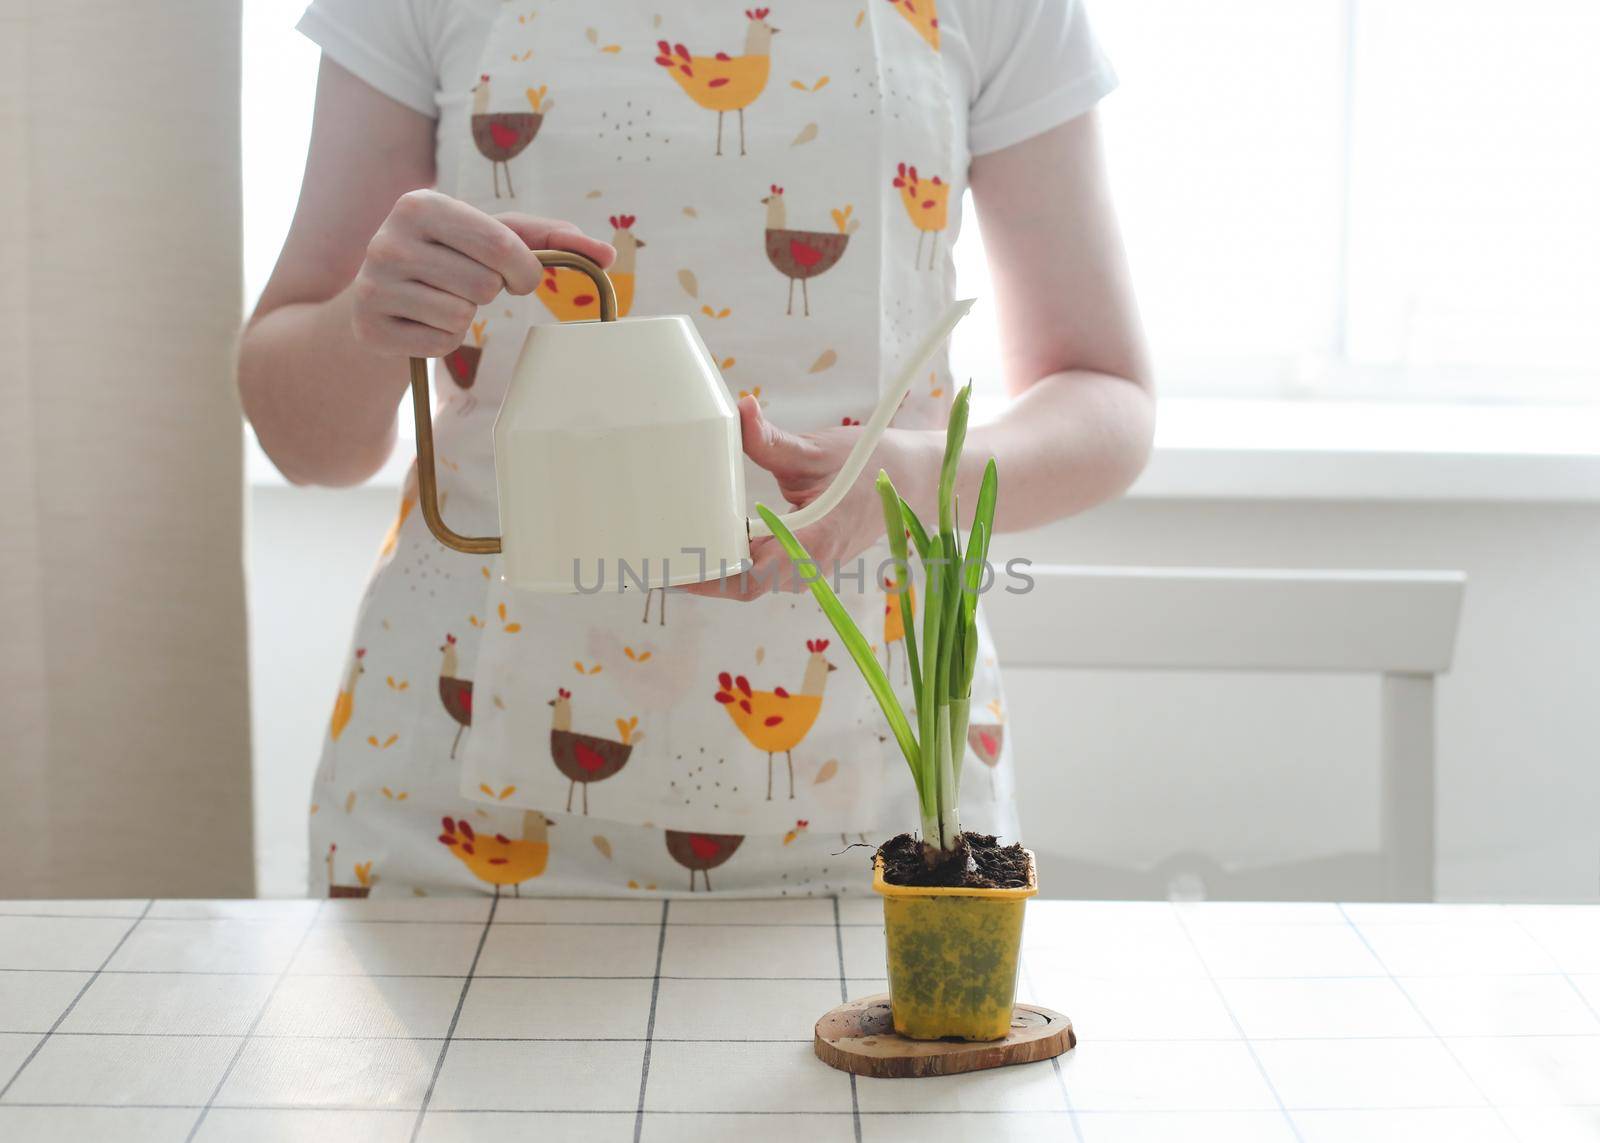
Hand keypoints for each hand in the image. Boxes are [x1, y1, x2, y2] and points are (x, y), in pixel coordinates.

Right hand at [348, 189, 614, 356]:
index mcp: (421, 204)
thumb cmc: (452, 258)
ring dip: (466, 317)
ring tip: (442, 299)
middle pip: (484, 285)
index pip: (501, 246)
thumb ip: (551, 239)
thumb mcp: (494, 236)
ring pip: (461, 317)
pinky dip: (444, 340)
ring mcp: (374, 284)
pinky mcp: (370, 326)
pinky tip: (424, 322)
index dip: (524, 270)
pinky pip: (440, 344)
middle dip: (492, 292)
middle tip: (474, 285)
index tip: (519, 275)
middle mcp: (389, 239)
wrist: (379, 297)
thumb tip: (607, 255)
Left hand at [684, 396, 924, 601]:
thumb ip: (772, 440)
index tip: (672, 566)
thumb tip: (739, 410)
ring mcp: (808, 566)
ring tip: (672, 551)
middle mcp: (809, 564)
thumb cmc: (871, 465)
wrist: (910, 481)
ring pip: (753, 582)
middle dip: (701, 577)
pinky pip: (763, 570)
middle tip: (656, 557)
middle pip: (744, 586)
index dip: (709, 576)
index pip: (751, 575)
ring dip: (716, 570)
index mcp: (813, 542)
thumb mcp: (818, 450)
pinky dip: (734, 561)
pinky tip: (706, 541)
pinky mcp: (805, 558)